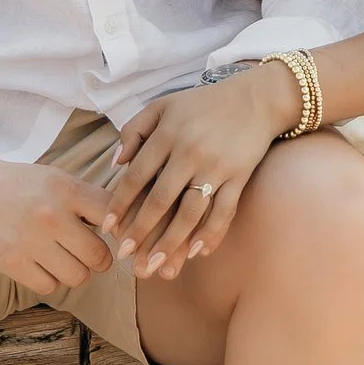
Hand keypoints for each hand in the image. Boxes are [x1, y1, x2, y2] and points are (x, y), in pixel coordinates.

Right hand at [0, 153, 117, 297]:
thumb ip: (87, 200)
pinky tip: (42, 265)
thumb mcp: (56, 179)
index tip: (118, 237)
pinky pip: (49, 286)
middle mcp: (51, 215)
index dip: (122, 230)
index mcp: (66, 189)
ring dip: (75, 272)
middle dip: (99, 259)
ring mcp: (31, 240)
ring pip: (77, 276)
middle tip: (89, 254)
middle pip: (100, 256)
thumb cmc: (19, 185)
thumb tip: (123, 226)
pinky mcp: (11, 261)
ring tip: (64, 259)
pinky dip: (50, 280)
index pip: (113, 215)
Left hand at [105, 65, 302, 278]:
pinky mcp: (239, 177)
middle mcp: (190, 152)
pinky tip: (196, 253)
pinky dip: (211, 234)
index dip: (120, 203)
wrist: (256, 99)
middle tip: (125, 255)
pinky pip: (224, 211)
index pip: (136, 175)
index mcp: (167, 134)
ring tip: (156, 265)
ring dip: (171, 241)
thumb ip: (135, 129)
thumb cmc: (203, 104)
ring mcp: (216, 167)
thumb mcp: (163, 106)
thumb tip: (117, 162)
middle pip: (160, 199)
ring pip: (191, 212)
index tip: (107, 227)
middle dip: (140, 230)